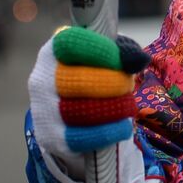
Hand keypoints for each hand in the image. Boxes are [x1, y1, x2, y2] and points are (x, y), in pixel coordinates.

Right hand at [28, 26, 150, 163]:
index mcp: (54, 51)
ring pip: (84, 111)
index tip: (121, 60)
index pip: (71, 44)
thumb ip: (122, 50)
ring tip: (127, 106)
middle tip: (127, 86)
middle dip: (113, 84)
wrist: (67, 110)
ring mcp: (43, 110)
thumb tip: (139, 59)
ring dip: (115, 108)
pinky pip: (83, 138)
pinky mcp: (51, 138)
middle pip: (81, 81)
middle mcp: (42, 79)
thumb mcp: (105, 55)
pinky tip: (122, 127)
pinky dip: (109, 132)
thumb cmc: (92, 72)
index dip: (100, 51)